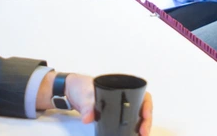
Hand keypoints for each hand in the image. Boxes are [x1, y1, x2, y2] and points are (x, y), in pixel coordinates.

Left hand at [36, 73, 152, 134]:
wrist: (70, 90)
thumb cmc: (80, 86)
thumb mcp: (84, 95)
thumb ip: (87, 106)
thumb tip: (88, 118)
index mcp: (121, 87)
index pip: (142, 95)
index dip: (147, 105)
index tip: (145, 115)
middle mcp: (123, 96)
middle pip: (142, 107)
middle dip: (146, 120)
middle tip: (143, 132)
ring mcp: (118, 105)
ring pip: (136, 114)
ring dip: (140, 124)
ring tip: (141, 134)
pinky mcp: (112, 113)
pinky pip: (126, 119)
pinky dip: (130, 126)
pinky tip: (131, 133)